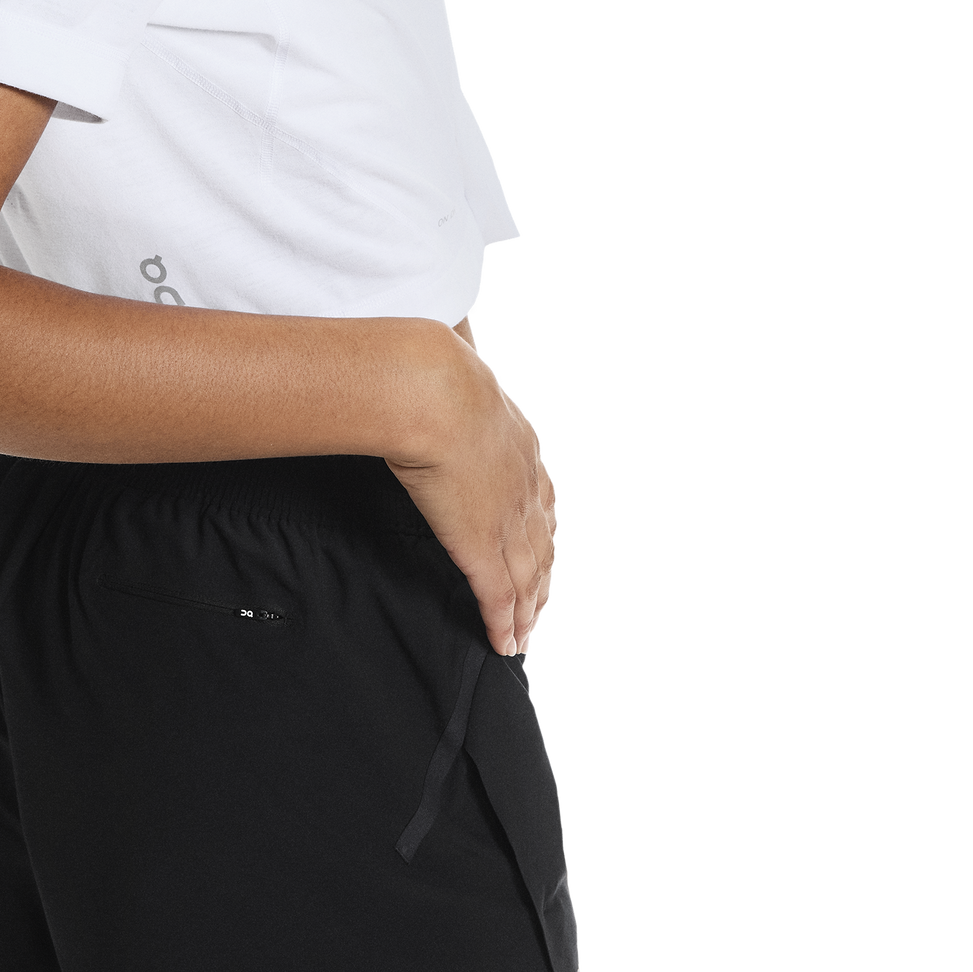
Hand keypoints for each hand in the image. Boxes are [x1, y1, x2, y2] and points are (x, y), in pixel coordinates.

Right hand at [384, 329, 558, 656]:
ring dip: (528, 607)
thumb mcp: (456, 361)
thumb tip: (449, 329)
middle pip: (543, 543)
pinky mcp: (481, 547)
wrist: (429, 391)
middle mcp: (525, 485)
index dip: (540, 526)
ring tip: (522, 630)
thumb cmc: (433, 369)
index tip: (539, 545)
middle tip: (539, 603)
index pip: (540, 496)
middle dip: (542, 576)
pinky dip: (505, 623)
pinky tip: (504, 642)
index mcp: (520, 442)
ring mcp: (506, 518)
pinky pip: (499, 597)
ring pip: (528, 575)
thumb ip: (457, 359)